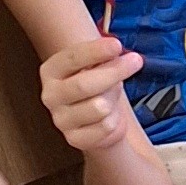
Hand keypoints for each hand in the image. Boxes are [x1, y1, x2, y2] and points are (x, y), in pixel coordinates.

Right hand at [39, 28, 145, 161]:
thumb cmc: (96, 85)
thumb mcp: (97, 66)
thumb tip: (117, 52)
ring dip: (114, 100)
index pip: (71, 58)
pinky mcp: (75, 139)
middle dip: (114, 72)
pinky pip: (106, 127)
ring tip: (112, 97)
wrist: (95, 119)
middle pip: (85, 84)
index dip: (95, 51)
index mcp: (51, 71)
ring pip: (99, 107)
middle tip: (135, 61)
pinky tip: (110, 116)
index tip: (116, 45)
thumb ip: (104, 58)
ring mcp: (61, 120)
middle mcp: (50, 95)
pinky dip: (115, 119)